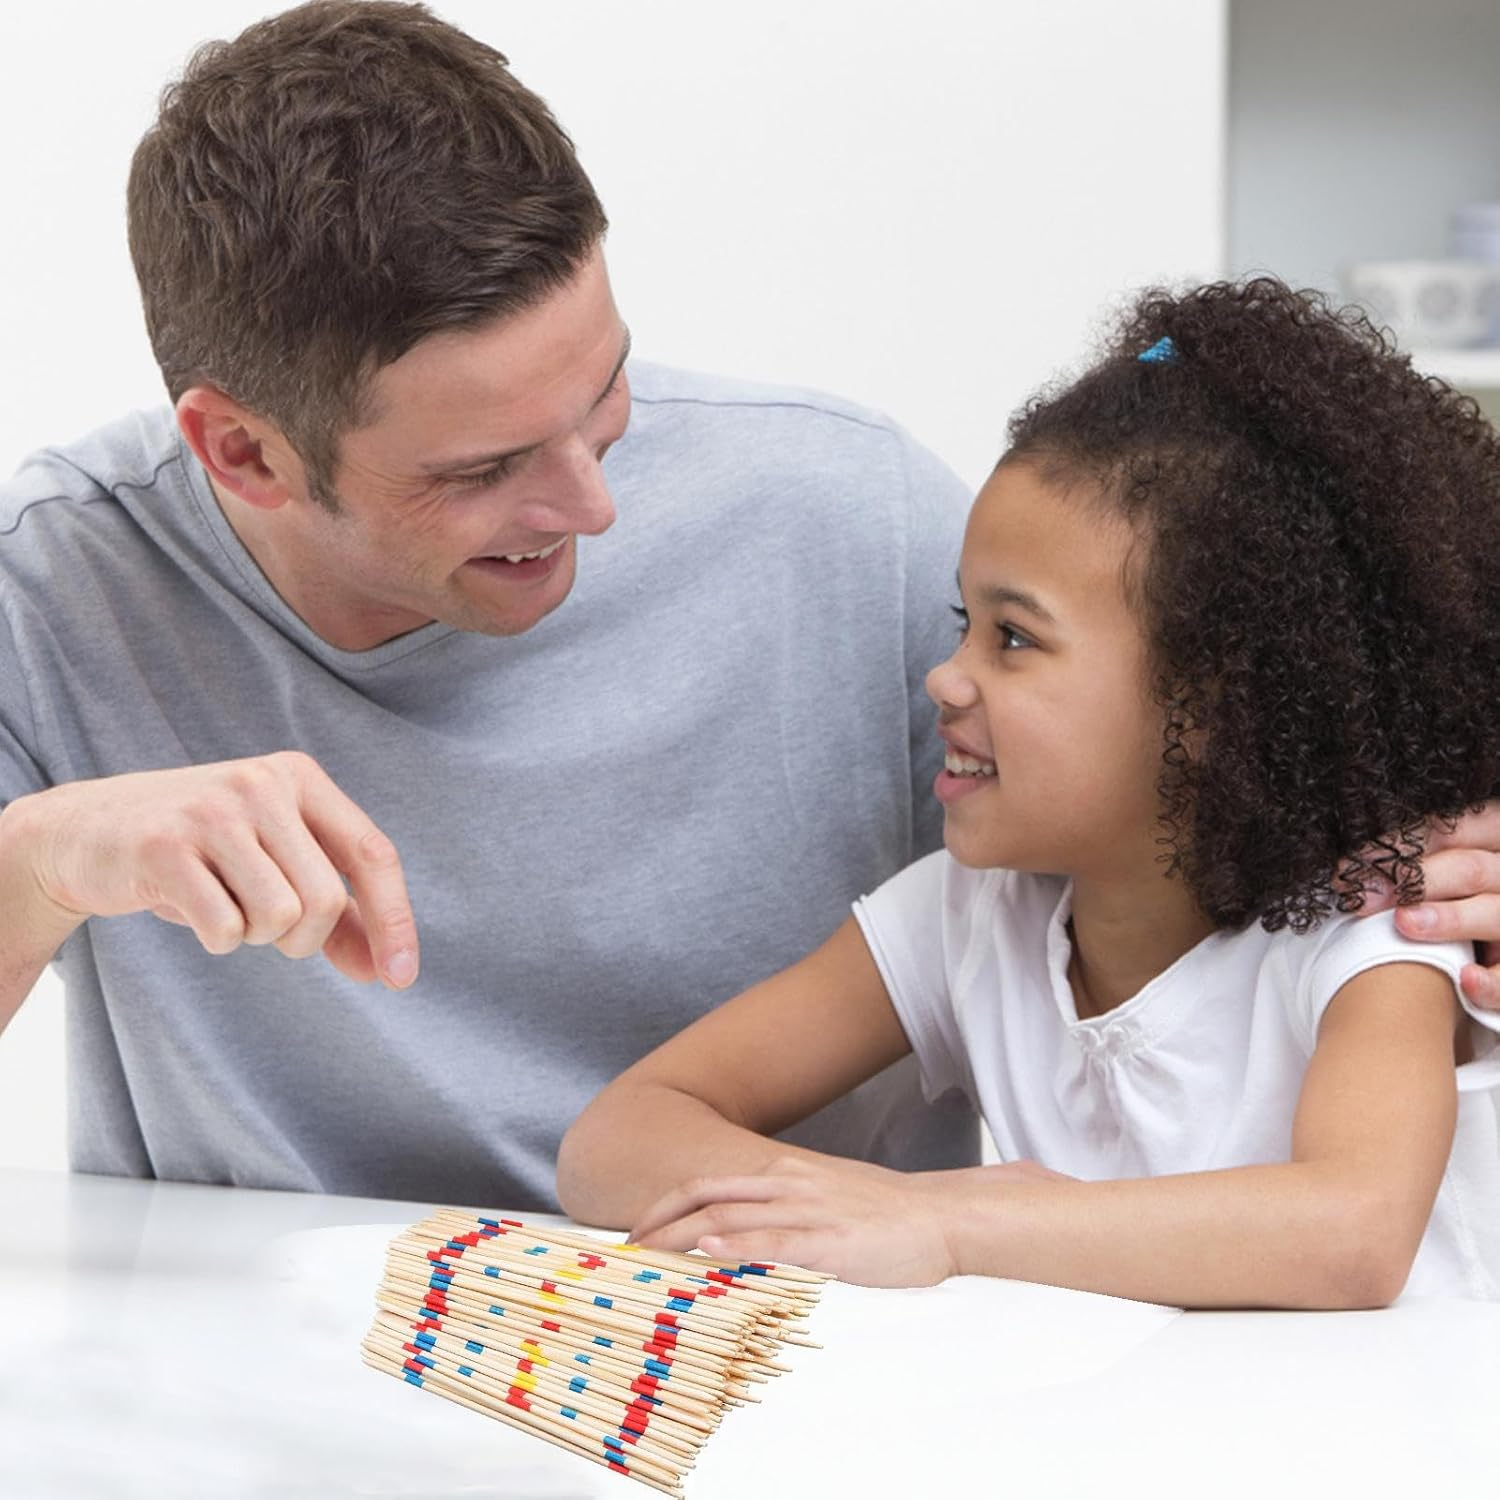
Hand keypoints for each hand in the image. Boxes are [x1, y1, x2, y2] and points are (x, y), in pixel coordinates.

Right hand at [7, 751, 417, 986]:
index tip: (402, 977)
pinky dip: (217, 938)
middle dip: (302, 938)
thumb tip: (385, 971)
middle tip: (264, 928)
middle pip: (325, 898)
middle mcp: (262, 783)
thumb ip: (335, 914)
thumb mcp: (274, 865)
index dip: (394, 919)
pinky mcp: (164, 845)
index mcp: (300, 778)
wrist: (82, 834)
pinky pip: (225, 927)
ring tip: (222, 906)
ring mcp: (212, 810)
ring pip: (279, 916)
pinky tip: (189, 907)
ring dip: (255, 936)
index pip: (373, 853)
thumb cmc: (199, 855)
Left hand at [627, 1154, 1072, 1286]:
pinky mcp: (830, 1240)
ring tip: (645, 1254)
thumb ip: (786, 1213)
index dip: (666, 1204)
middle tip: (625, 1250)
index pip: (709, 1183)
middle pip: (706, 1195)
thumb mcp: (828, 1202)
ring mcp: (808, 1210)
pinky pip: (774, 1239)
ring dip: (680, 1235)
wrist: (943, 1217)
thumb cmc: (887, 1217)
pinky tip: (707, 1251)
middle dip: (659, 1221)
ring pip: (729, 1215)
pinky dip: (735, 1243)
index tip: (636, 1230)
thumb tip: (745, 1233)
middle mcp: (789, 1185)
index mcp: (786, 1176)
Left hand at [1357, 801, 1499, 1011]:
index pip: (1449, 831)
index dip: (1399, 845)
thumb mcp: (1446, 871)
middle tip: (1366, 897)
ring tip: (1405, 924)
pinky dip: (1493, 981)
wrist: (1490, 945)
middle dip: (1417, 881)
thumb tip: (1348, 871)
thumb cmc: (1457, 899)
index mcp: (1494, 839)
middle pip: (1472, 870)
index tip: (1350, 866)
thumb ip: (1415, 861)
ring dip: (1451, 919)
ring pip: (1495, 914)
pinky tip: (1465, 978)